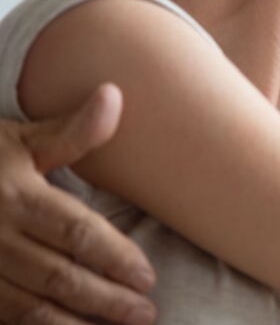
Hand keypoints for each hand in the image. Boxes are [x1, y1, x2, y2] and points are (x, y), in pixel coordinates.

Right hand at [0, 84, 156, 324]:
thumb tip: (115, 96)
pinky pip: (4, 316)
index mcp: (17, 196)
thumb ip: (71, 132)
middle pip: (57, 275)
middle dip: (105, 298)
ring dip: (74, 323)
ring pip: (29, 306)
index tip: (147, 277)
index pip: (75, 232)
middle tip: (145, 313)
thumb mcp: (20, 141)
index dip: (114, 256)